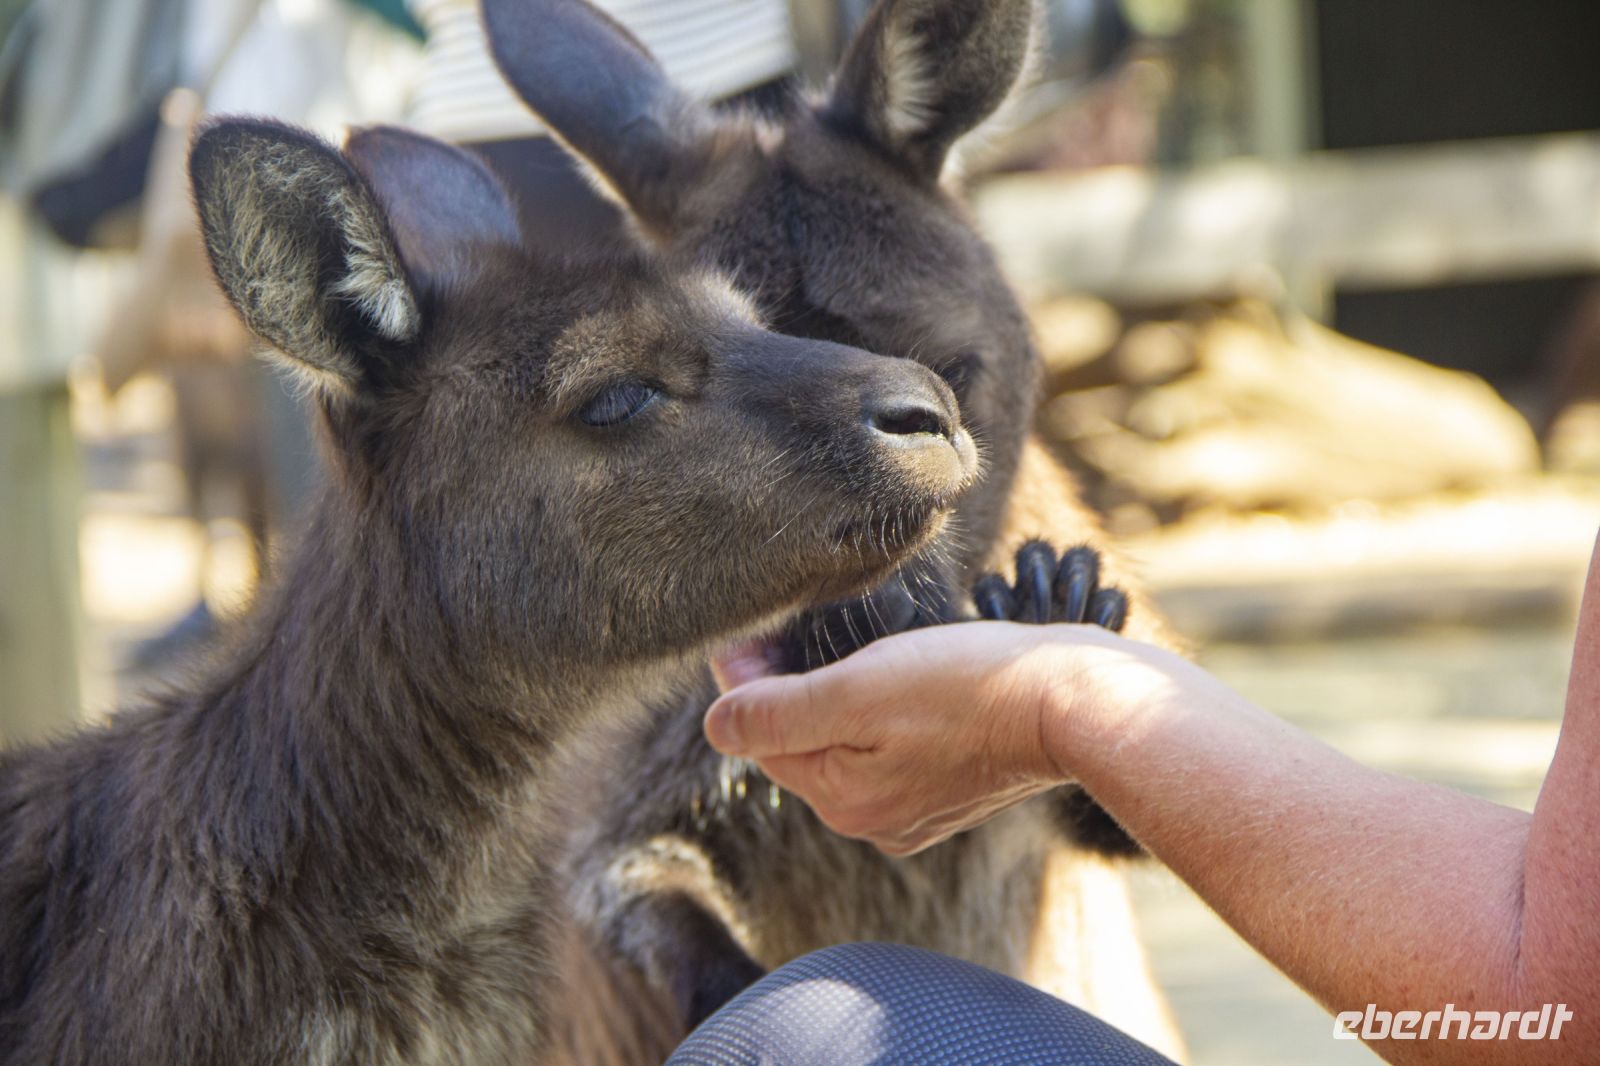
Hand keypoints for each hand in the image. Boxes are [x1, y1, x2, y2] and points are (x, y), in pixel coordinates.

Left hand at [706, 622, 1096, 854]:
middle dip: (788, 689)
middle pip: (802, 744)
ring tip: (848, 646)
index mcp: (843, 801)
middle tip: (789, 627)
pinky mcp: (950, 789)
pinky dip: (881, 713)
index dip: (745, 680)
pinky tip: (900, 676)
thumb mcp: (858, 690)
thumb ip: (779, 711)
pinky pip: (890, 749)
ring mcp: (915, 809)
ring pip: (846, 743)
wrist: (1077, 700)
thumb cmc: (969, 686)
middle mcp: (873, 819)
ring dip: (836, 697)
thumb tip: (715, 725)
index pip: (762, 738)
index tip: (749, 630)